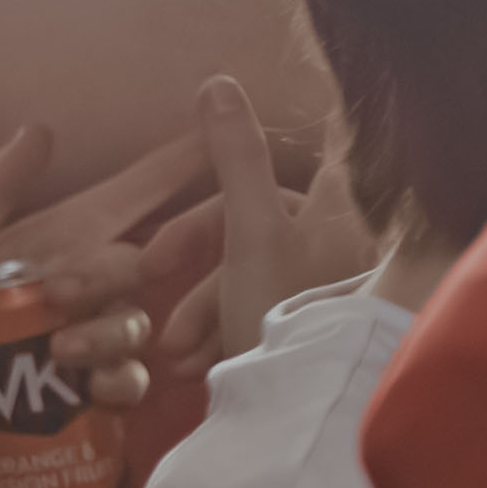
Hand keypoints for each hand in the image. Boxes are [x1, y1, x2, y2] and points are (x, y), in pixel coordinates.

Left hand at [0, 119, 210, 487]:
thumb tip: (41, 129)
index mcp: (56, 244)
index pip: (132, 195)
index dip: (176, 164)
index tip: (221, 132)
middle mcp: (83, 288)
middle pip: (139, 263)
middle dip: (106, 276)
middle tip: (57, 295)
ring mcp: (92, 341)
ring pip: (136, 323)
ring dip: (103, 335)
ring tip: (57, 353)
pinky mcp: (94, 395)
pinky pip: (132, 379)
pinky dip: (114, 380)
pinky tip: (86, 389)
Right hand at [159, 71, 365, 376]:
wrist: (312, 404)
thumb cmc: (287, 307)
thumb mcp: (252, 228)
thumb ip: (237, 157)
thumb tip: (218, 82)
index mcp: (334, 208)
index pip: (307, 153)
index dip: (252, 152)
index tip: (247, 146)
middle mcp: (342, 243)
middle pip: (252, 227)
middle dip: (196, 263)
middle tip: (144, 283)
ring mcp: (330, 291)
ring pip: (249, 280)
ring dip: (201, 314)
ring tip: (174, 354)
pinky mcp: (315, 336)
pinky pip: (260, 322)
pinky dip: (223, 340)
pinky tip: (197, 370)